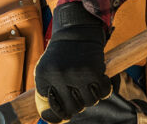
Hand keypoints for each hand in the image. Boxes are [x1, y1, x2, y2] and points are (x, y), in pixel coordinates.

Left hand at [34, 2, 112, 122]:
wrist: (75, 31)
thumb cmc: (61, 54)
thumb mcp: (46, 69)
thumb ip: (48, 91)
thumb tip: (51, 119)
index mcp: (43, 76)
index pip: (51, 107)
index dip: (57, 112)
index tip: (60, 113)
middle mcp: (58, 76)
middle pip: (71, 109)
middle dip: (76, 106)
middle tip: (77, 95)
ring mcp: (77, 75)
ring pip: (89, 103)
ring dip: (90, 97)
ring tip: (87, 85)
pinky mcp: (94, 72)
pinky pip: (103, 93)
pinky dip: (103, 90)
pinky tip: (98, 81)